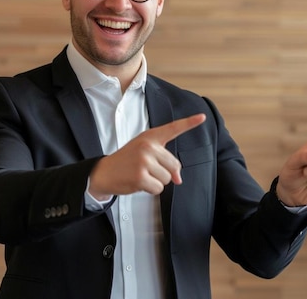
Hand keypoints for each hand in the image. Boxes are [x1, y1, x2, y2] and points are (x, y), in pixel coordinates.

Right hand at [88, 113, 206, 199]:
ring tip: (140, 175)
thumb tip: (179, 180)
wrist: (104, 172)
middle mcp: (148, 146)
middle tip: (145, 169)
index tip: (202, 117)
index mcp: (150, 137)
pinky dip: (150, 190)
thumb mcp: (145, 155)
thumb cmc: (127, 162)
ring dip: (156, 182)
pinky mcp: (140, 176)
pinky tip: (138, 183)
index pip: (173, 128)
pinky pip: (159, 188)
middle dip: (164, 173)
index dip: (189, 123)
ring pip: (168, 179)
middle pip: (174, 165)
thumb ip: (165, 162)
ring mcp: (144, 161)